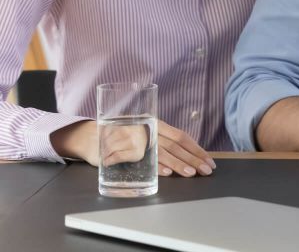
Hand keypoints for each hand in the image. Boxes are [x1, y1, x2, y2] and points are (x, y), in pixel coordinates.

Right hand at [50, 119, 214, 177]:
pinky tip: (166, 173)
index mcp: (156, 124)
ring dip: (177, 164)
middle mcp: (148, 129)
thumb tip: (186, 157)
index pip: (181, 137)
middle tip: (206, 170)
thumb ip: (161, 143)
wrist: (90, 136)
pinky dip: (155, 165)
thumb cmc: (121, 136)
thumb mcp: (144, 136)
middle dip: (193, 158)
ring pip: (162, 152)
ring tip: (190, 173)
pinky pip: (141, 158)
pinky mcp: (121, 150)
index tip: (209, 160)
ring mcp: (135, 138)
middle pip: (175, 145)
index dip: (196, 149)